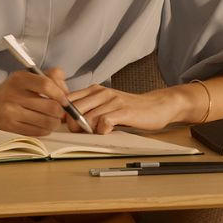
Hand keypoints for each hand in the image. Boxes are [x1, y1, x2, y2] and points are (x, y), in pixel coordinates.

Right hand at [0, 69, 79, 136]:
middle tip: (60, 111)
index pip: (46, 85)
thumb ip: (49, 77)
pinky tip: (43, 124)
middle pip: (51, 106)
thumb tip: (66, 91)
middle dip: (60, 111)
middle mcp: (13, 95)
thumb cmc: (11, 90)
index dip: (61, 94)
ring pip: (47, 122)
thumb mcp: (26, 76)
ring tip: (52, 118)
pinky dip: (46, 129)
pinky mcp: (11, 127)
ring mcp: (11, 113)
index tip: (64, 99)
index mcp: (19, 79)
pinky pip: (38, 132)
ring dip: (55, 122)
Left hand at [66, 81, 187, 134]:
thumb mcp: (106, 104)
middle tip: (83, 133)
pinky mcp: (124, 111)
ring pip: (87, 117)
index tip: (71, 124)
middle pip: (73, 110)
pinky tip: (109, 131)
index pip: (67, 99)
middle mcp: (102, 92)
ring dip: (89, 130)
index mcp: (95, 90)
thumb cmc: (130, 108)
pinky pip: (104, 122)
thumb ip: (89, 109)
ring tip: (98, 132)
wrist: (157, 105)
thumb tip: (67, 121)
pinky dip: (103, 131)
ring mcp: (113, 101)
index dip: (65, 115)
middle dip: (73, 125)